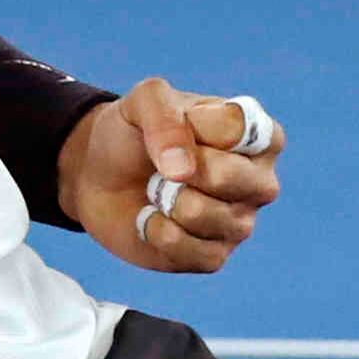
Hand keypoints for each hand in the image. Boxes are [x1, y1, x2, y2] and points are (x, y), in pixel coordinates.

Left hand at [61, 77, 285, 272]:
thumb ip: (165, 116)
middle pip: (227, 176)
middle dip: (179, 169)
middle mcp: (259, 180)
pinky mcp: (214, 256)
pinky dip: (157, 230)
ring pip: (203, 215)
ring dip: (164, 200)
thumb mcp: (143, 101)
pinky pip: (189, 250)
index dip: (194, 127)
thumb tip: (182, 169)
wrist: (99, 178)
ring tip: (160, 191)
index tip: (181, 123)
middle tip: (165, 165)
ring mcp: (240, 222)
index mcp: (259, 135)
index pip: (237, 129)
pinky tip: (154, 219)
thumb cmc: (134, 134)